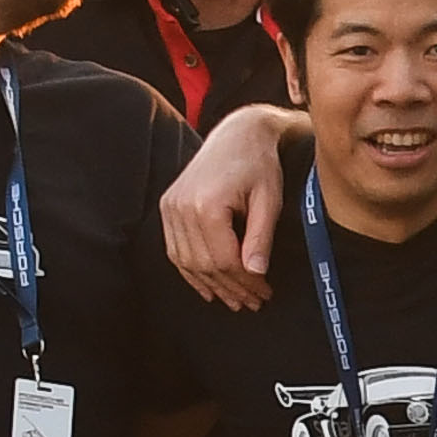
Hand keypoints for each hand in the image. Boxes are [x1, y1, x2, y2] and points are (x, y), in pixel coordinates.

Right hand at [164, 106, 296, 303]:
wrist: (237, 134)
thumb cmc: (258, 164)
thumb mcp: (269, 200)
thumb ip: (260, 237)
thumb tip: (255, 273)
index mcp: (206, 204)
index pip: (224, 259)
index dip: (245, 282)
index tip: (264, 293)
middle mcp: (182, 207)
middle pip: (205, 264)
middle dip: (231, 288)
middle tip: (253, 302)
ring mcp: (170, 207)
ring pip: (187, 262)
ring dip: (212, 285)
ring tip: (235, 300)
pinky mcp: (168, 207)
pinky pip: (175, 250)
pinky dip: (192, 272)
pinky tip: (209, 287)